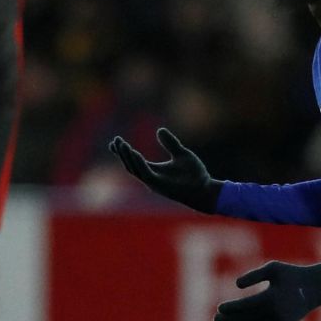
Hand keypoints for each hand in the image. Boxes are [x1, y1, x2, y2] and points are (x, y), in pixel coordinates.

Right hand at [108, 127, 222, 212]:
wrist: (205, 190)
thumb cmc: (195, 175)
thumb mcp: (182, 154)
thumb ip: (170, 143)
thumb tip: (159, 130)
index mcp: (154, 171)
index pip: (134, 160)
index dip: (123, 152)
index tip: (115, 141)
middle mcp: (151, 178)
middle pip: (130, 165)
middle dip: (122, 154)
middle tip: (115, 141)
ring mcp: (154, 183)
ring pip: (135, 169)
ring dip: (127, 157)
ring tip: (121, 144)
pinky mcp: (159, 186)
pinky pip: (145, 174)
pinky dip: (139, 163)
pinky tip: (135, 153)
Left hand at [214, 261, 320, 320]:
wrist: (316, 288)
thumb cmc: (292, 274)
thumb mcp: (273, 268)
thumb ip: (253, 275)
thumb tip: (236, 285)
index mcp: (271, 297)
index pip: (245, 306)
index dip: (230, 308)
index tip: (218, 308)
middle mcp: (274, 312)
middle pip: (246, 318)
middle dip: (230, 320)